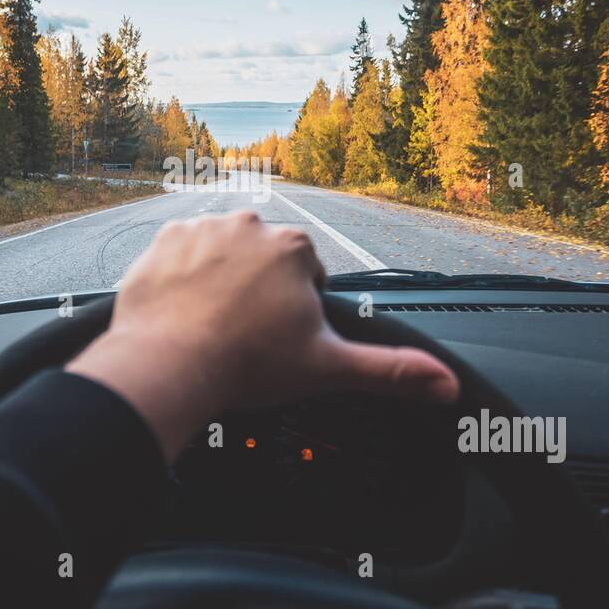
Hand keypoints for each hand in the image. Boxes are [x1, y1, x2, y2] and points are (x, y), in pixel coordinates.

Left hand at [66, 211, 458, 460]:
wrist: (166, 365)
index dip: (296, 310)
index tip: (279, 337)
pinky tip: (182, 310)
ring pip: (222, 255)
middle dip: (259, 291)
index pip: (306, 274)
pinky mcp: (162, 240)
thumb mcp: (326, 368)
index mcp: (293, 247)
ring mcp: (201, 228)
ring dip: (220, 281)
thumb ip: (389, 370)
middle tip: (245, 335)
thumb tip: (446, 384)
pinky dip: (182, 277)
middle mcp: (249, 224)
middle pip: (263, 260)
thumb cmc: (246, 364)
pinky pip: (180, 254)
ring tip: (212, 325)